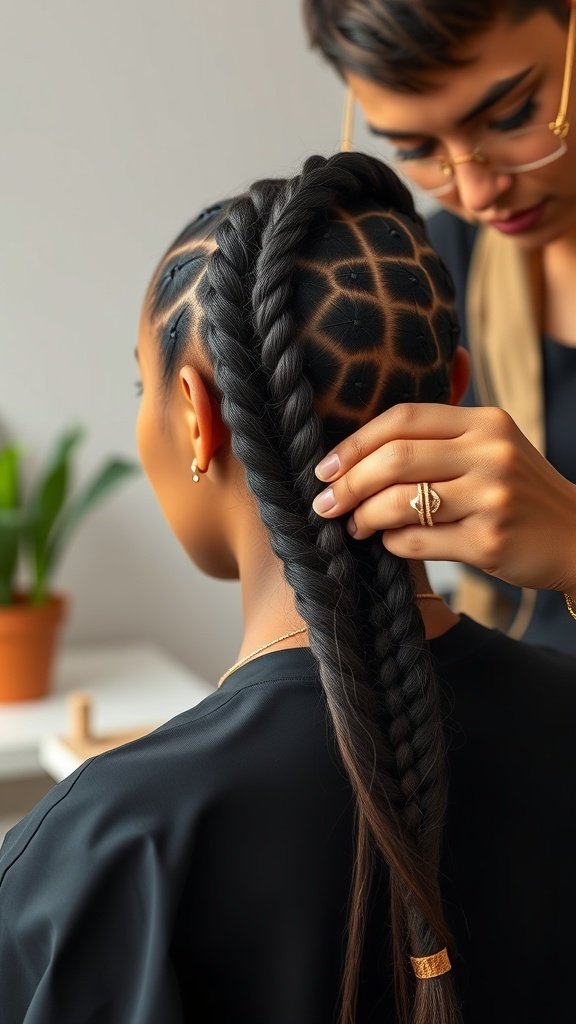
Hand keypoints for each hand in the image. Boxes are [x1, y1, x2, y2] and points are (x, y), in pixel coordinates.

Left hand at [312, 404, 575, 594]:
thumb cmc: (519, 492)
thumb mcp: (493, 446)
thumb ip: (440, 436)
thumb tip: (358, 447)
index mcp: (485, 422)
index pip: (403, 419)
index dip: (355, 443)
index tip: (325, 467)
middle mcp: (491, 454)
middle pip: (395, 459)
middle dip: (348, 483)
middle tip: (324, 503)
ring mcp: (492, 497)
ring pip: (400, 502)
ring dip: (364, 517)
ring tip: (353, 526)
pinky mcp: (489, 541)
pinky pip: (418, 541)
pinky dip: (392, 543)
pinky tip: (388, 543)